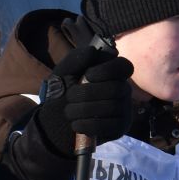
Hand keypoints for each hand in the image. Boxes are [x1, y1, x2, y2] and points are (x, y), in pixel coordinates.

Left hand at [6, 46, 135, 179]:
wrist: (55, 123)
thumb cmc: (62, 94)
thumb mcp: (63, 73)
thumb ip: (76, 58)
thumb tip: (93, 51)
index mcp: (111, 74)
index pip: (124, 66)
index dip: (108, 70)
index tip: (88, 75)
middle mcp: (122, 90)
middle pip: (116, 88)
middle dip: (88, 93)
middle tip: (70, 97)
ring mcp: (123, 110)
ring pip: (113, 106)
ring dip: (84, 109)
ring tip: (69, 112)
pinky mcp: (120, 128)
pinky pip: (110, 125)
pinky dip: (89, 124)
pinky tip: (76, 124)